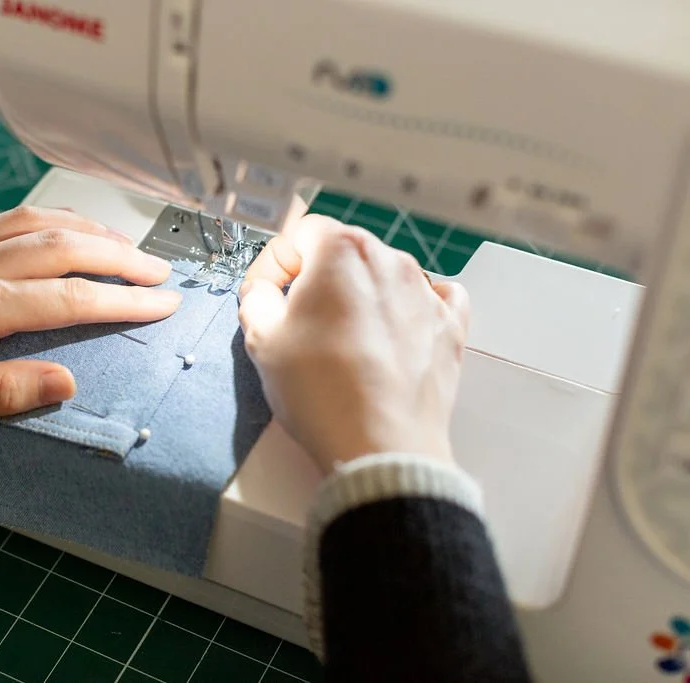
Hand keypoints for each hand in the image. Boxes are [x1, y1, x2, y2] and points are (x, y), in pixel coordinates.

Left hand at [0, 207, 180, 430]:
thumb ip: (0, 393)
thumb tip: (67, 384)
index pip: (68, 296)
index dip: (123, 301)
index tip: (164, 304)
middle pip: (64, 247)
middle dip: (121, 257)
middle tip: (163, 273)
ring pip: (37, 224)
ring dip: (89, 230)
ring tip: (127, 245)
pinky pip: (5, 222)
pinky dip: (47, 219)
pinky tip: (59, 229)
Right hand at [237, 214, 469, 472]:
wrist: (380, 446)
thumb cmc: (323, 392)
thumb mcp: (262, 340)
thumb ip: (256, 298)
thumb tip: (265, 293)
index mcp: (342, 251)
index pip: (298, 234)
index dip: (273, 264)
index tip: (263, 295)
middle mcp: (391, 260)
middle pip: (342, 252)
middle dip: (315, 280)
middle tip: (294, 323)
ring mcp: (426, 293)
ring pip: (382, 276)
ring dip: (357, 297)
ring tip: (339, 343)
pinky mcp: (450, 327)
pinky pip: (431, 299)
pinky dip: (409, 308)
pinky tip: (391, 331)